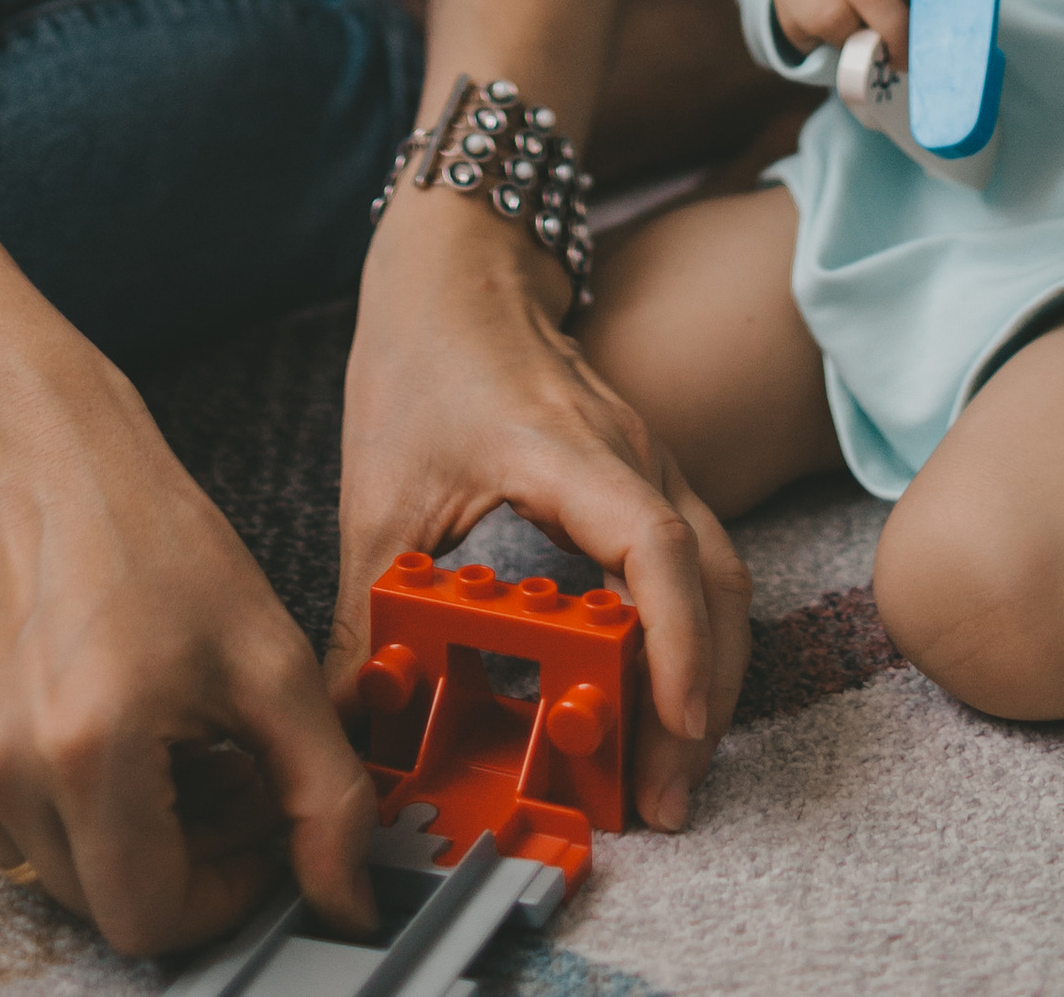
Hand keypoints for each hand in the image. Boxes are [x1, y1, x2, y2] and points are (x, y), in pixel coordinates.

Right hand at [0, 341, 379, 957]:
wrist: (44, 464)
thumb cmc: (151, 539)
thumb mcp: (270, 659)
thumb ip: (323, 791)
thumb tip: (347, 901)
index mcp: (92, 750)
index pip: (155, 921)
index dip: (224, 893)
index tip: (254, 830)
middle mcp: (9, 772)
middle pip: (111, 905)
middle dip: (184, 858)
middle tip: (224, 771)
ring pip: (66, 875)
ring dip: (129, 837)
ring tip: (170, 743)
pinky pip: (18, 836)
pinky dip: (71, 808)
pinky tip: (107, 729)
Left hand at [330, 190, 752, 834]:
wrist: (459, 266)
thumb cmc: (423, 358)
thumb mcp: (378, 493)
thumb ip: (365, 612)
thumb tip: (345, 718)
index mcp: (566, 450)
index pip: (654, 543)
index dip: (677, 638)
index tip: (674, 724)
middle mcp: (631, 455)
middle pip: (714, 576)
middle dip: (705, 694)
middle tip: (663, 797)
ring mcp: (650, 462)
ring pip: (718, 573)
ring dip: (708, 672)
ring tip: (665, 769)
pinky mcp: (646, 477)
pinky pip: (696, 562)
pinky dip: (691, 635)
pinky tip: (651, 696)